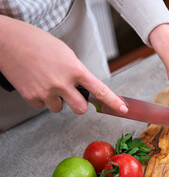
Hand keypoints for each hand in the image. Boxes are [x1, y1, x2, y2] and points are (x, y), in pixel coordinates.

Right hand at [0, 16, 127, 114]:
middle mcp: (62, 83)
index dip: (113, 102)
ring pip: (59, 109)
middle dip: (79, 105)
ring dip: (57, 100)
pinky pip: (42, 106)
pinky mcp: (31, 97)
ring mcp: (46, 92)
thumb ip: (77, 72)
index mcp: (75, 69)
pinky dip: (41, 98)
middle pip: (81, 109)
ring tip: (47, 82)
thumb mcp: (65, 53)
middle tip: (72, 95)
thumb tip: (84, 88)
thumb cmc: (37, 43)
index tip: (122, 109)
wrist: (7, 41)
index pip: (99, 90)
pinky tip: (36, 83)